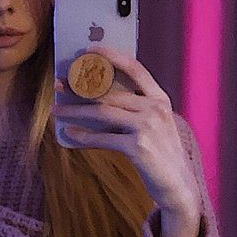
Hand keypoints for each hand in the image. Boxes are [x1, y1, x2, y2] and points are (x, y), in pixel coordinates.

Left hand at [53, 45, 199, 218]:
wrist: (179, 186)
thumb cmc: (163, 154)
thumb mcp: (156, 125)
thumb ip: (136, 110)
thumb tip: (98, 100)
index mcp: (160, 99)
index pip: (136, 68)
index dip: (112, 56)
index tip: (90, 50)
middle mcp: (155, 109)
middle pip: (110, 92)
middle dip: (79, 88)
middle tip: (58, 84)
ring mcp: (148, 127)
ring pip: (102, 112)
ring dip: (75, 110)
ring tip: (57, 110)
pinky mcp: (139, 148)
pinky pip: (104, 138)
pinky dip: (83, 136)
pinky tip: (69, 133)